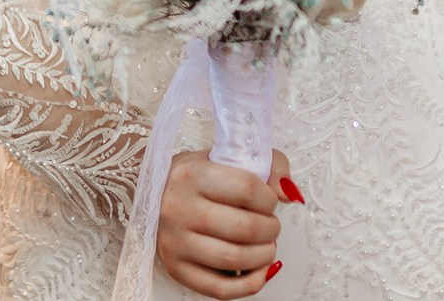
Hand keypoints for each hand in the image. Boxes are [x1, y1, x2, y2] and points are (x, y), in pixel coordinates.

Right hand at [156, 148, 294, 297]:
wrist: (153, 192)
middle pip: (245, 227)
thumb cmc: (196, 177)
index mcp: (191, 174)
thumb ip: (269, 165)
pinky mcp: (176, 268)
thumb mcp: (225, 156)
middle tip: (271, 225)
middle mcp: (178, 207)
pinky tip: (259, 271)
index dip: (269, 199)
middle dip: (271, 229)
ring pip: (235, 258)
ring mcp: (175, 241)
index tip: (268, 201)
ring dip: (264, 255)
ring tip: (266, 246)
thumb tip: (290, 194)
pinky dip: (250, 284)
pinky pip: (220, 288)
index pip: (247, 189)